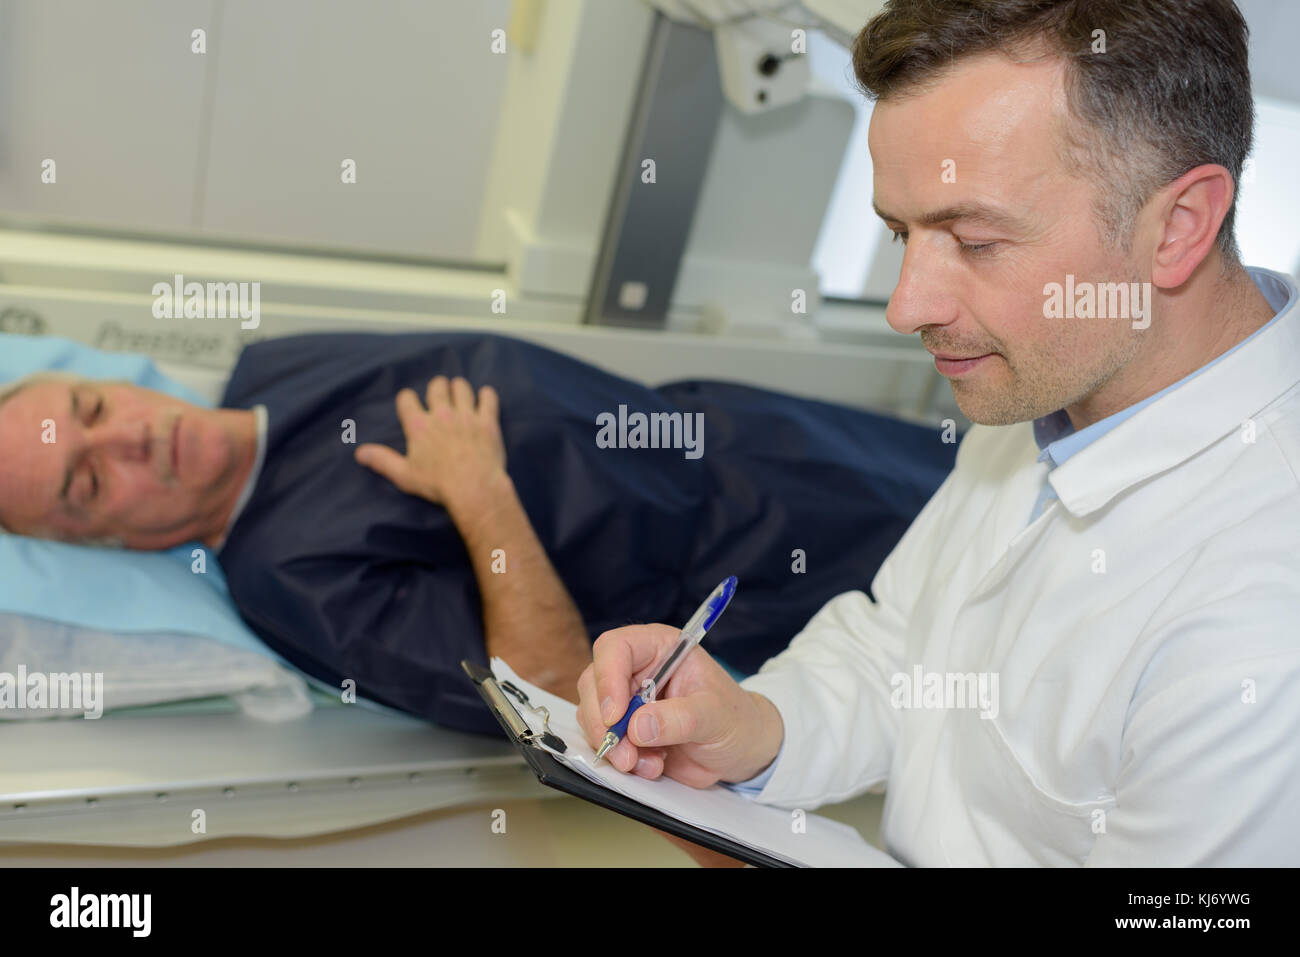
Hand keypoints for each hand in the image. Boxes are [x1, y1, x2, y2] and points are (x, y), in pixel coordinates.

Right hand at [355, 376, 505, 510]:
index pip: (406, 398)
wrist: (474, 488)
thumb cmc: (437, 484)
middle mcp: (441, 414)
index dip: (407, 399)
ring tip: (460, 395)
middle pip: (437, 386)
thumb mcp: (404, 475)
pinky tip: (484, 398)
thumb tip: (359, 453)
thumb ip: (382, 461)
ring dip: (459, 388)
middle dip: (437, 388)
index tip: (411, 404)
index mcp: (418, 425)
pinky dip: (486, 395)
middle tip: (440, 396)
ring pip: (462, 387)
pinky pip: (488, 397)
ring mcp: (466, 415)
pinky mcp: (488, 421)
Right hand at [576, 623, 783, 787]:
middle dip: (604, 724)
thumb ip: (680, 718)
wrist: (741, 751)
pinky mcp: (625, 729)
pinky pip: (603, 741)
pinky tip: (651, 766)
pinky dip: (621, 758)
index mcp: (661, 648)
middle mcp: (638, 669)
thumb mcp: (715, 716)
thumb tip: (638, 726)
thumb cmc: (735, 720)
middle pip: (594, 683)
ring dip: (613, 746)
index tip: (615, 716)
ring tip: (648, 764)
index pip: (616, 648)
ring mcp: (627, 700)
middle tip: (625, 755)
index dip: (608, 679)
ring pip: (592, 715)